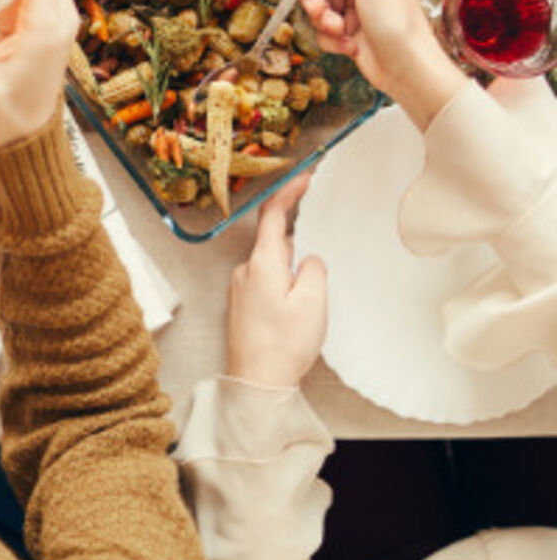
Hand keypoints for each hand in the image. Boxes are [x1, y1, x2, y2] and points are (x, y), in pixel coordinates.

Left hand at [226, 173, 325, 388]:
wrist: (256, 382)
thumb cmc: (284, 345)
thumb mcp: (312, 303)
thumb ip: (313, 270)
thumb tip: (307, 258)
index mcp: (262, 263)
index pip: (273, 214)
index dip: (289, 192)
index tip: (306, 177)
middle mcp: (246, 269)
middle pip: (273, 239)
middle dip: (297, 238)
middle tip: (319, 247)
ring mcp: (241, 286)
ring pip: (271, 261)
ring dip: (291, 265)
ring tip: (311, 293)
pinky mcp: (241, 303)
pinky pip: (265, 278)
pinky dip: (282, 280)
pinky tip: (296, 303)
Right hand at [285, 0, 464, 126]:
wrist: (407, 69)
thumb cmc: (399, 21)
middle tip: (320, 9)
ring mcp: (354, 0)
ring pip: (315, 1)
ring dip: (322, 19)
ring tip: (340, 30)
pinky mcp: (346, 24)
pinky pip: (320, 24)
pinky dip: (329, 36)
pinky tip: (348, 43)